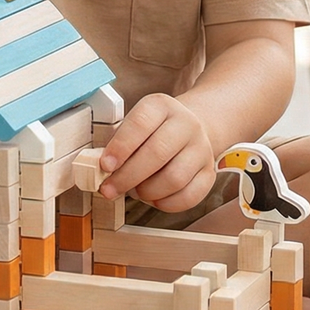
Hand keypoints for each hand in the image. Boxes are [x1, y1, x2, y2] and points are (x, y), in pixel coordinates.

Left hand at [100, 94, 215, 210]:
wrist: (191, 128)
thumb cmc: (153, 132)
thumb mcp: (134, 126)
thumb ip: (118, 144)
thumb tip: (99, 170)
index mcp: (162, 106)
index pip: (141, 123)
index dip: (121, 146)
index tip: (105, 165)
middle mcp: (186, 124)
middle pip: (157, 153)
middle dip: (128, 176)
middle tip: (109, 189)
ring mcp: (202, 148)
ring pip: (175, 178)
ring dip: (148, 191)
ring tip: (136, 191)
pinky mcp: (209, 173)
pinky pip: (189, 196)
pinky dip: (166, 203)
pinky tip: (154, 198)